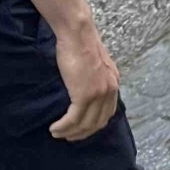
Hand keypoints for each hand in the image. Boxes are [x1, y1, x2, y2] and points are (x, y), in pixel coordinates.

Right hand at [50, 22, 120, 141]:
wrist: (77, 33)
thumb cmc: (81, 43)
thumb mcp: (95, 63)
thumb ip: (95, 77)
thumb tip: (85, 88)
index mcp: (113, 83)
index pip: (107, 113)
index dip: (94, 125)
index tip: (81, 129)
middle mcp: (110, 90)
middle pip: (97, 122)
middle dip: (82, 133)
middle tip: (68, 136)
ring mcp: (98, 94)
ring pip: (85, 124)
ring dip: (70, 132)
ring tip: (57, 133)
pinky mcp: (84, 95)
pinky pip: (74, 119)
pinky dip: (64, 127)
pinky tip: (55, 128)